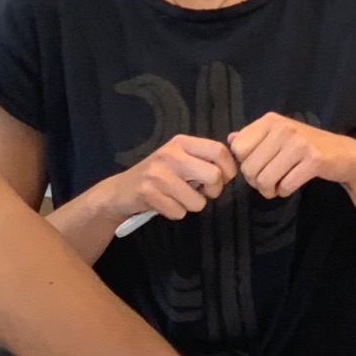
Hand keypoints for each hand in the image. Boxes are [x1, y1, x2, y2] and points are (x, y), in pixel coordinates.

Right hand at [106, 135, 237, 221]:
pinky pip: (179, 213)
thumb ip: (203, 157)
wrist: (120, 190)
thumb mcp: (179, 157)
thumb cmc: (157, 175)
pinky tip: (165, 203)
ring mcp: (157, 174)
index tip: (223, 179)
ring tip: (179, 198)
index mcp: (181, 142)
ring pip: (198, 201)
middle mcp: (170, 154)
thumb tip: (234, 158)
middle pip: (214, 176)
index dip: (229, 169)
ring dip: (192, 205)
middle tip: (204, 192)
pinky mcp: (148, 193)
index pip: (219, 150)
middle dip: (214, 191)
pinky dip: (175, 213)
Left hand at [228, 114, 355, 198]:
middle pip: (249, 167)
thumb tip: (230, 139)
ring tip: (277, 186)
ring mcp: (299, 143)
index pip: (237, 149)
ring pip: (264, 179)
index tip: (257, 167)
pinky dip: (284, 192)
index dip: (244, 164)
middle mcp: (283, 128)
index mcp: (270, 120)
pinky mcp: (314, 160)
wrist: (344, 154)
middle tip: (268, 182)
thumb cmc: (306, 146)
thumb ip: (254, 137)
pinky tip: (290, 186)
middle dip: (255, 182)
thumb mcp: (278, 136)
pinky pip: (285, 186)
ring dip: (269, 190)